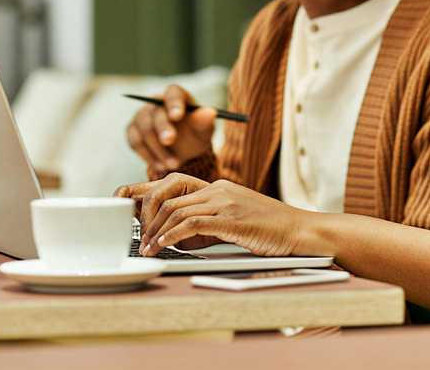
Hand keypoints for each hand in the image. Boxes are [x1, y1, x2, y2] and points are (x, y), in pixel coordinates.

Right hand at [124, 85, 215, 177]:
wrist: (183, 149)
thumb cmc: (195, 133)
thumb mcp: (204, 130)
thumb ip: (205, 122)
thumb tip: (210, 113)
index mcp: (176, 95)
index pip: (172, 93)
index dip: (174, 103)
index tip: (177, 116)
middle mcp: (156, 102)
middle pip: (155, 114)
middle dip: (163, 130)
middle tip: (170, 142)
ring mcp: (142, 116)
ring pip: (144, 131)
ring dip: (158, 149)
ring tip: (173, 164)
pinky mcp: (133, 131)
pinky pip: (135, 142)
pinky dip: (148, 156)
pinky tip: (161, 166)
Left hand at [127, 173, 309, 257]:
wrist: (301, 231)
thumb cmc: (270, 230)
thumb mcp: (234, 221)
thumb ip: (208, 224)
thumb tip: (178, 236)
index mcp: (218, 187)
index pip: (172, 182)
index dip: (146, 192)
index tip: (129, 207)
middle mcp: (219, 189)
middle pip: (167, 194)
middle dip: (146, 215)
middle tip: (138, 235)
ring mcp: (225, 202)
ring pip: (176, 209)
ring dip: (155, 231)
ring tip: (147, 248)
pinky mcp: (231, 219)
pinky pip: (191, 224)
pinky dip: (171, 237)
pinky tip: (163, 248)